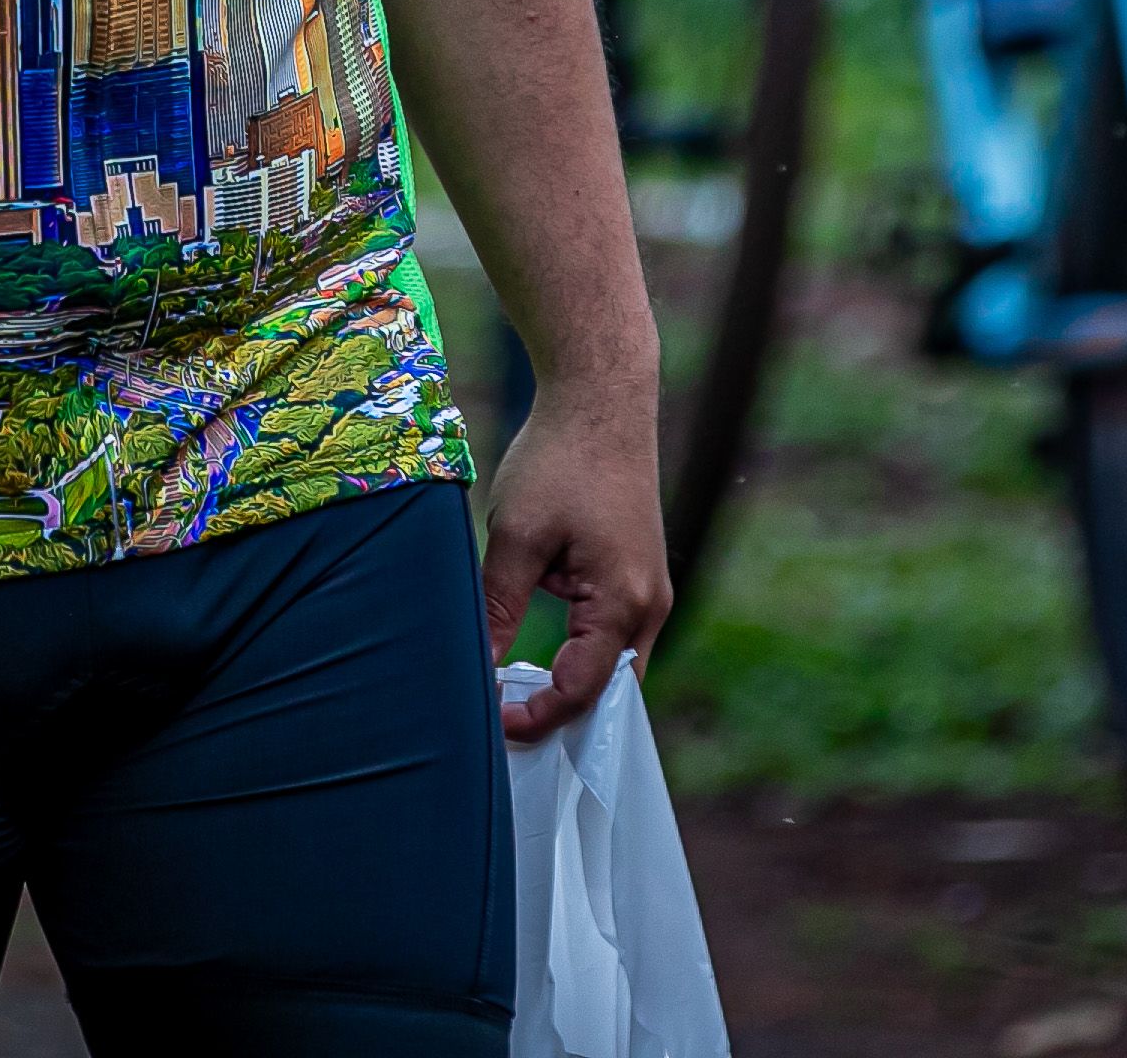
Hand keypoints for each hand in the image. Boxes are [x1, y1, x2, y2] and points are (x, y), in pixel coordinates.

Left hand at [482, 372, 672, 743]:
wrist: (602, 398)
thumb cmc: (560, 460)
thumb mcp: (517, 536)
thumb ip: (498, 609)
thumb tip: (476, 671)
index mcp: (623, 603)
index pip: (581, 692)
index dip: (536, 719)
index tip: (491, 725)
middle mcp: (649, 606)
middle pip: (607, 692)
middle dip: (560, 717)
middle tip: (503, 728)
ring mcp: (649, 590)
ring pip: (612, 666)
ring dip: (570, 686)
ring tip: (515, 701)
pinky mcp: (638, 573)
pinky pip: (614, 636)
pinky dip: (581, 656)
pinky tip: (540, 659)